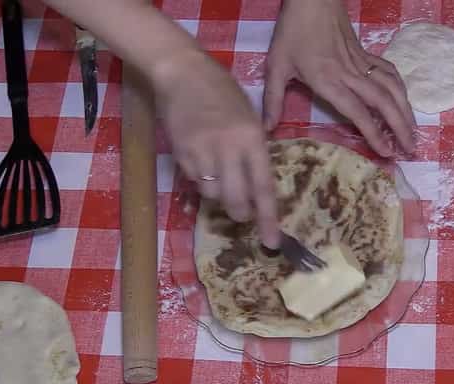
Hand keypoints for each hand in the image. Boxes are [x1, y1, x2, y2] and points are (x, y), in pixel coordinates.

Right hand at [151, 50, 279, 247]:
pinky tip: (201, 160)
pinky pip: (194, 181)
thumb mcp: (249, 117)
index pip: (263, 187)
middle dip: (241, 213)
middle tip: (242, 214)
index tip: (272, 241)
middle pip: (236, 200)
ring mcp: (202, 153)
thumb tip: (257, 186)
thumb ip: (255, 149)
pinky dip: (200, 180)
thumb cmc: (222, 92)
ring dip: (218, 194)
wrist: (182, 72)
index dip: (268, 218)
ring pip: (212, 195)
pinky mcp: (181, 154)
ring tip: (218, 174)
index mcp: (252, 138)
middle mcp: (229, 149)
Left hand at [264, 0, 415, 156]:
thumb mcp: (276, 66)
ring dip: (406, 111)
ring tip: (413, 132)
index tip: (386, 152)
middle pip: (383, 104)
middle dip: (400, 128)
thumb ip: (272, 100)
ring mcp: (362, 64)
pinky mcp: (367, 55)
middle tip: (411, 150)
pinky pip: (390, 74)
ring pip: (392, 89)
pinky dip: (401, 90)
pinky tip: (404, 103)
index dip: (375, 134)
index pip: (358, 112)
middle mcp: (350, 74)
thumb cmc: (292, 32)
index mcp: (328, 81)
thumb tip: (267, 130)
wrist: (312, 0)